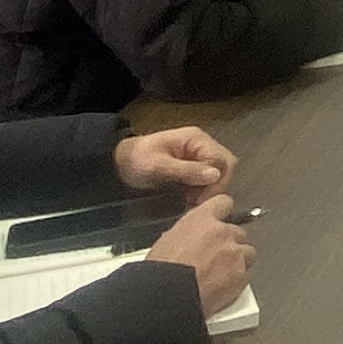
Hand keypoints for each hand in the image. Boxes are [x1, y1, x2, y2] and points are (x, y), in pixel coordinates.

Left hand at [118, 126, 232, 198]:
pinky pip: (207, 182)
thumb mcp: (158, 166)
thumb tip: (215, 174)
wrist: (118, 164)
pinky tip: (189, 202)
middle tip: (198, 203)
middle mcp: (201, 146)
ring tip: (192, 204)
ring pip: (218, 176)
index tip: (202, 199)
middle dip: (215, 187)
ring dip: (209, 192)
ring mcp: (198, 158)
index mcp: (196, 139)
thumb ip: (187, 170)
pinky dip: (202, 193)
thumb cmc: (136, 161)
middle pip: (224, 167)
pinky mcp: (193, 170)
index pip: (222, 159)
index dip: (217, 181)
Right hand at [143, 194, 256, 318]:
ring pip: (248, 252)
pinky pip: (247, 274)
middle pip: (238, 232)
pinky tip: (223, 287)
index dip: (222, 212)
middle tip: (216, 257)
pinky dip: (238, 280)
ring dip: (238, 260)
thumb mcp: (167, 240)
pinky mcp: (241, 275)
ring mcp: (235, 253)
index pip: (223, 202)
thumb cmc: (162, 271)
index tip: (221, 219)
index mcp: (202, 218)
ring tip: (222, 273)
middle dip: (229, 243)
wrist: (170, 296)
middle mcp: (222, 232)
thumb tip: (190, 239)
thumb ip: (187, 233)